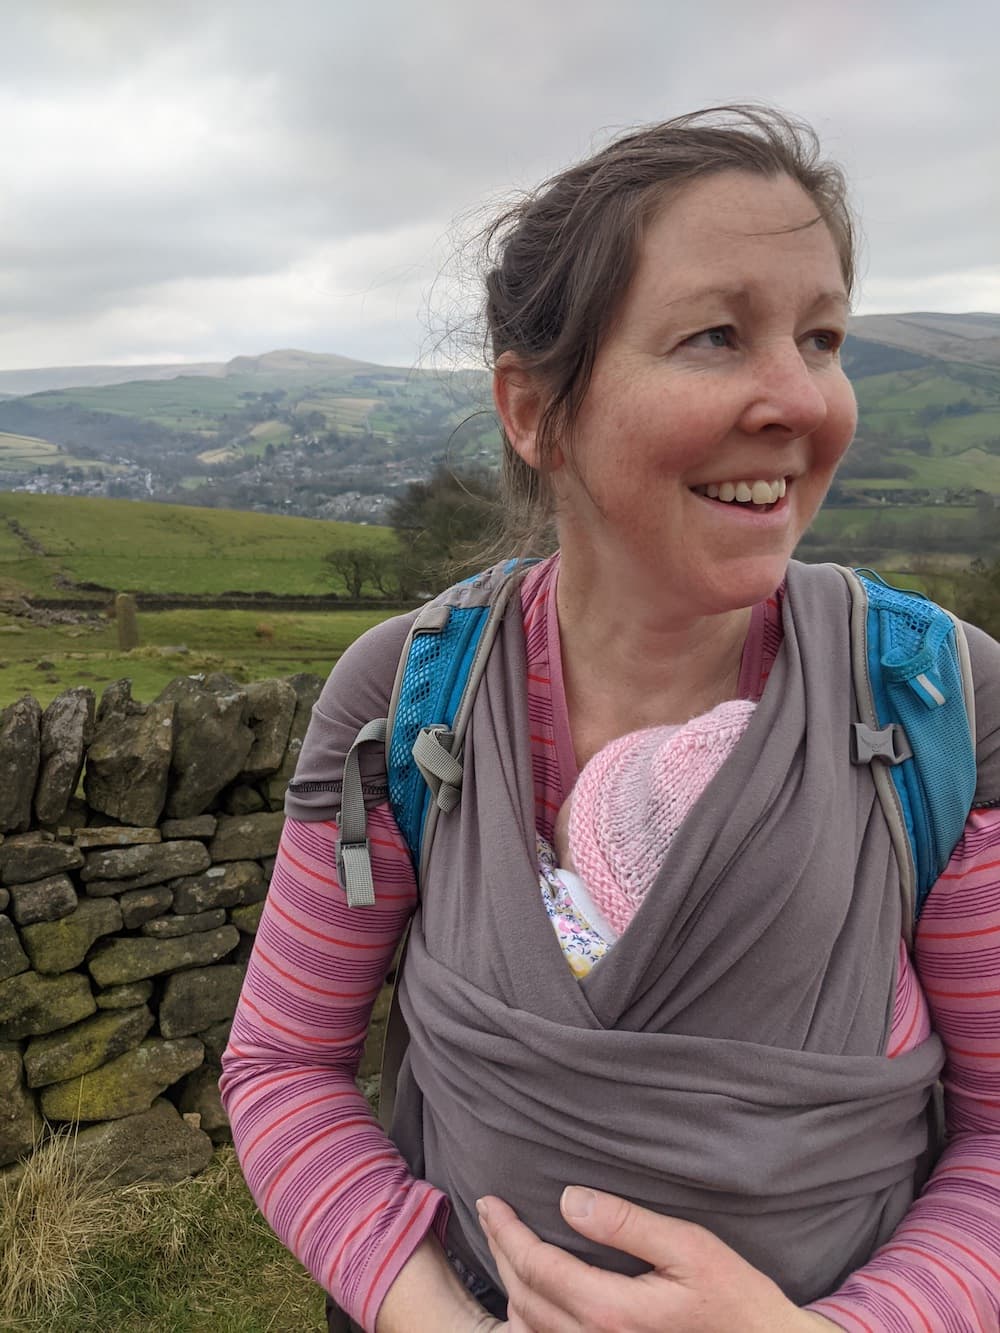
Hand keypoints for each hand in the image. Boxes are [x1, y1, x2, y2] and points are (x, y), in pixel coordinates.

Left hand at [477, 1186, 838, 1332]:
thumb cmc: (734, 1299)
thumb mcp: (690, 1246)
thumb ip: (627, 1224)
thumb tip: (568, 1199)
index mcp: (612, 1311)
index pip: (536, 1266)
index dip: (507, 1231)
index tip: (491, 1201)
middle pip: (524, 1296)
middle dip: (501, 1250)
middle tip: (491, 1214)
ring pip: (529, 1329)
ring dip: (509, 1286)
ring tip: (506, 1248)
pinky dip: (528, 1323)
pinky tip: (531, 1299)